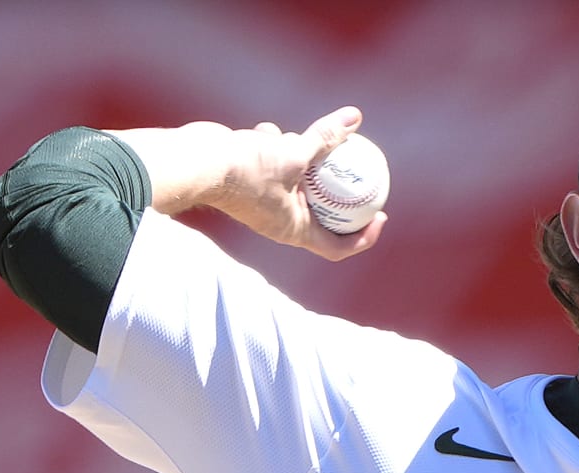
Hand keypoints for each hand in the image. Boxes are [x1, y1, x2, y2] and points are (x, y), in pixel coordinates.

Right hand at [108, 107, 385, 260]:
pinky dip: (274, 146)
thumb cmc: (245, 168)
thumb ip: (325, 138)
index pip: (337, 247)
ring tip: (304, 140)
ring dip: (303, 159)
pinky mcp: (249, 180)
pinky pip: (271, 164)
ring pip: (295, 181)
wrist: (196, 162)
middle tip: (362, 172)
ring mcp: (264, 200)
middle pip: (322, 213)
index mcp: (294, 230)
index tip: (381, 215)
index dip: (364, 237)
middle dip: (339, 192)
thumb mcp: (293, 152)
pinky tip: (267, 130)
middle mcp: (280, 220)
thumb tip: (355, 119)